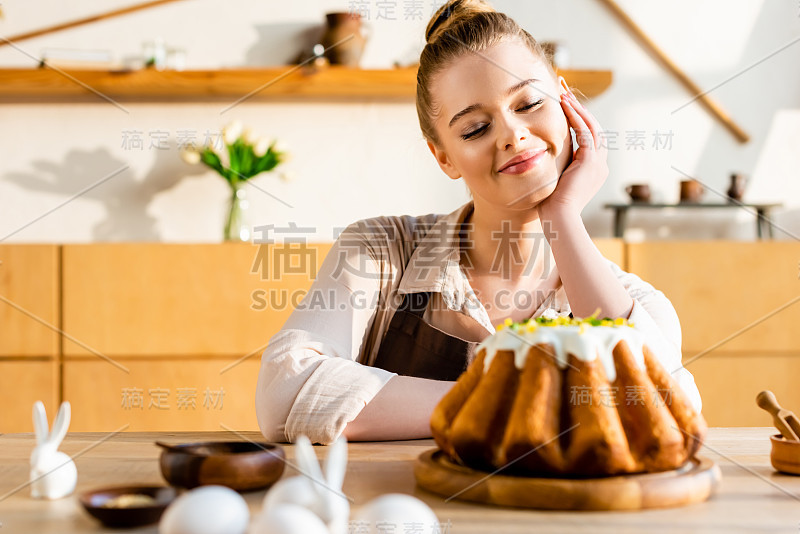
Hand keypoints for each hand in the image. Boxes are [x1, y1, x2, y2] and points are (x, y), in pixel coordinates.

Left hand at [537, 87, 608, 217]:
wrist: (559, 218)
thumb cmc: (550, 207)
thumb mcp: (553, 181)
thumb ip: (552, 169)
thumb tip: (537, 161)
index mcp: (592, 170)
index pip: (588, 138)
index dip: (577, 120)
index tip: (564, 106)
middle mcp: (600, 164)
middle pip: (593, 127)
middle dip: (579, 108)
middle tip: (565, 91)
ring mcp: (598, 163)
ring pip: (592, 126)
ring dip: (578, 108)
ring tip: (564, 94)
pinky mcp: (591, 161)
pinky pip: (586, 132)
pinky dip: (576, 116)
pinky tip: (565, 105)